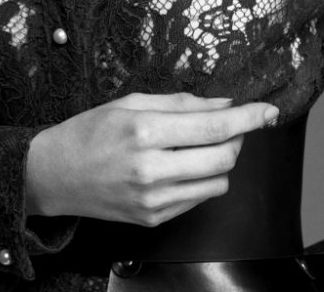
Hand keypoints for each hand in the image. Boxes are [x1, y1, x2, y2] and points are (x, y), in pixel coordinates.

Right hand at [25, 91, 277, 225]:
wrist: (54, 175)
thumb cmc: (90, 131)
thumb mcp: (131, 102)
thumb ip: (180, 103)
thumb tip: (224, 104)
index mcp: (145, 130)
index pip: (214, 126)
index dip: (249, 118)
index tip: (269, 110)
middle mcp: (152, 169)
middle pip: (224, 158)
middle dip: (237, 138)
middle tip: (229, 123)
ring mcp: (153, 200)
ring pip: (217, 183)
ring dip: (221, 161)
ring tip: (201, 144)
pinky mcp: (153, 219)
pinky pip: (198, 199)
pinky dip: (202, 179)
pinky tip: (183, 164)